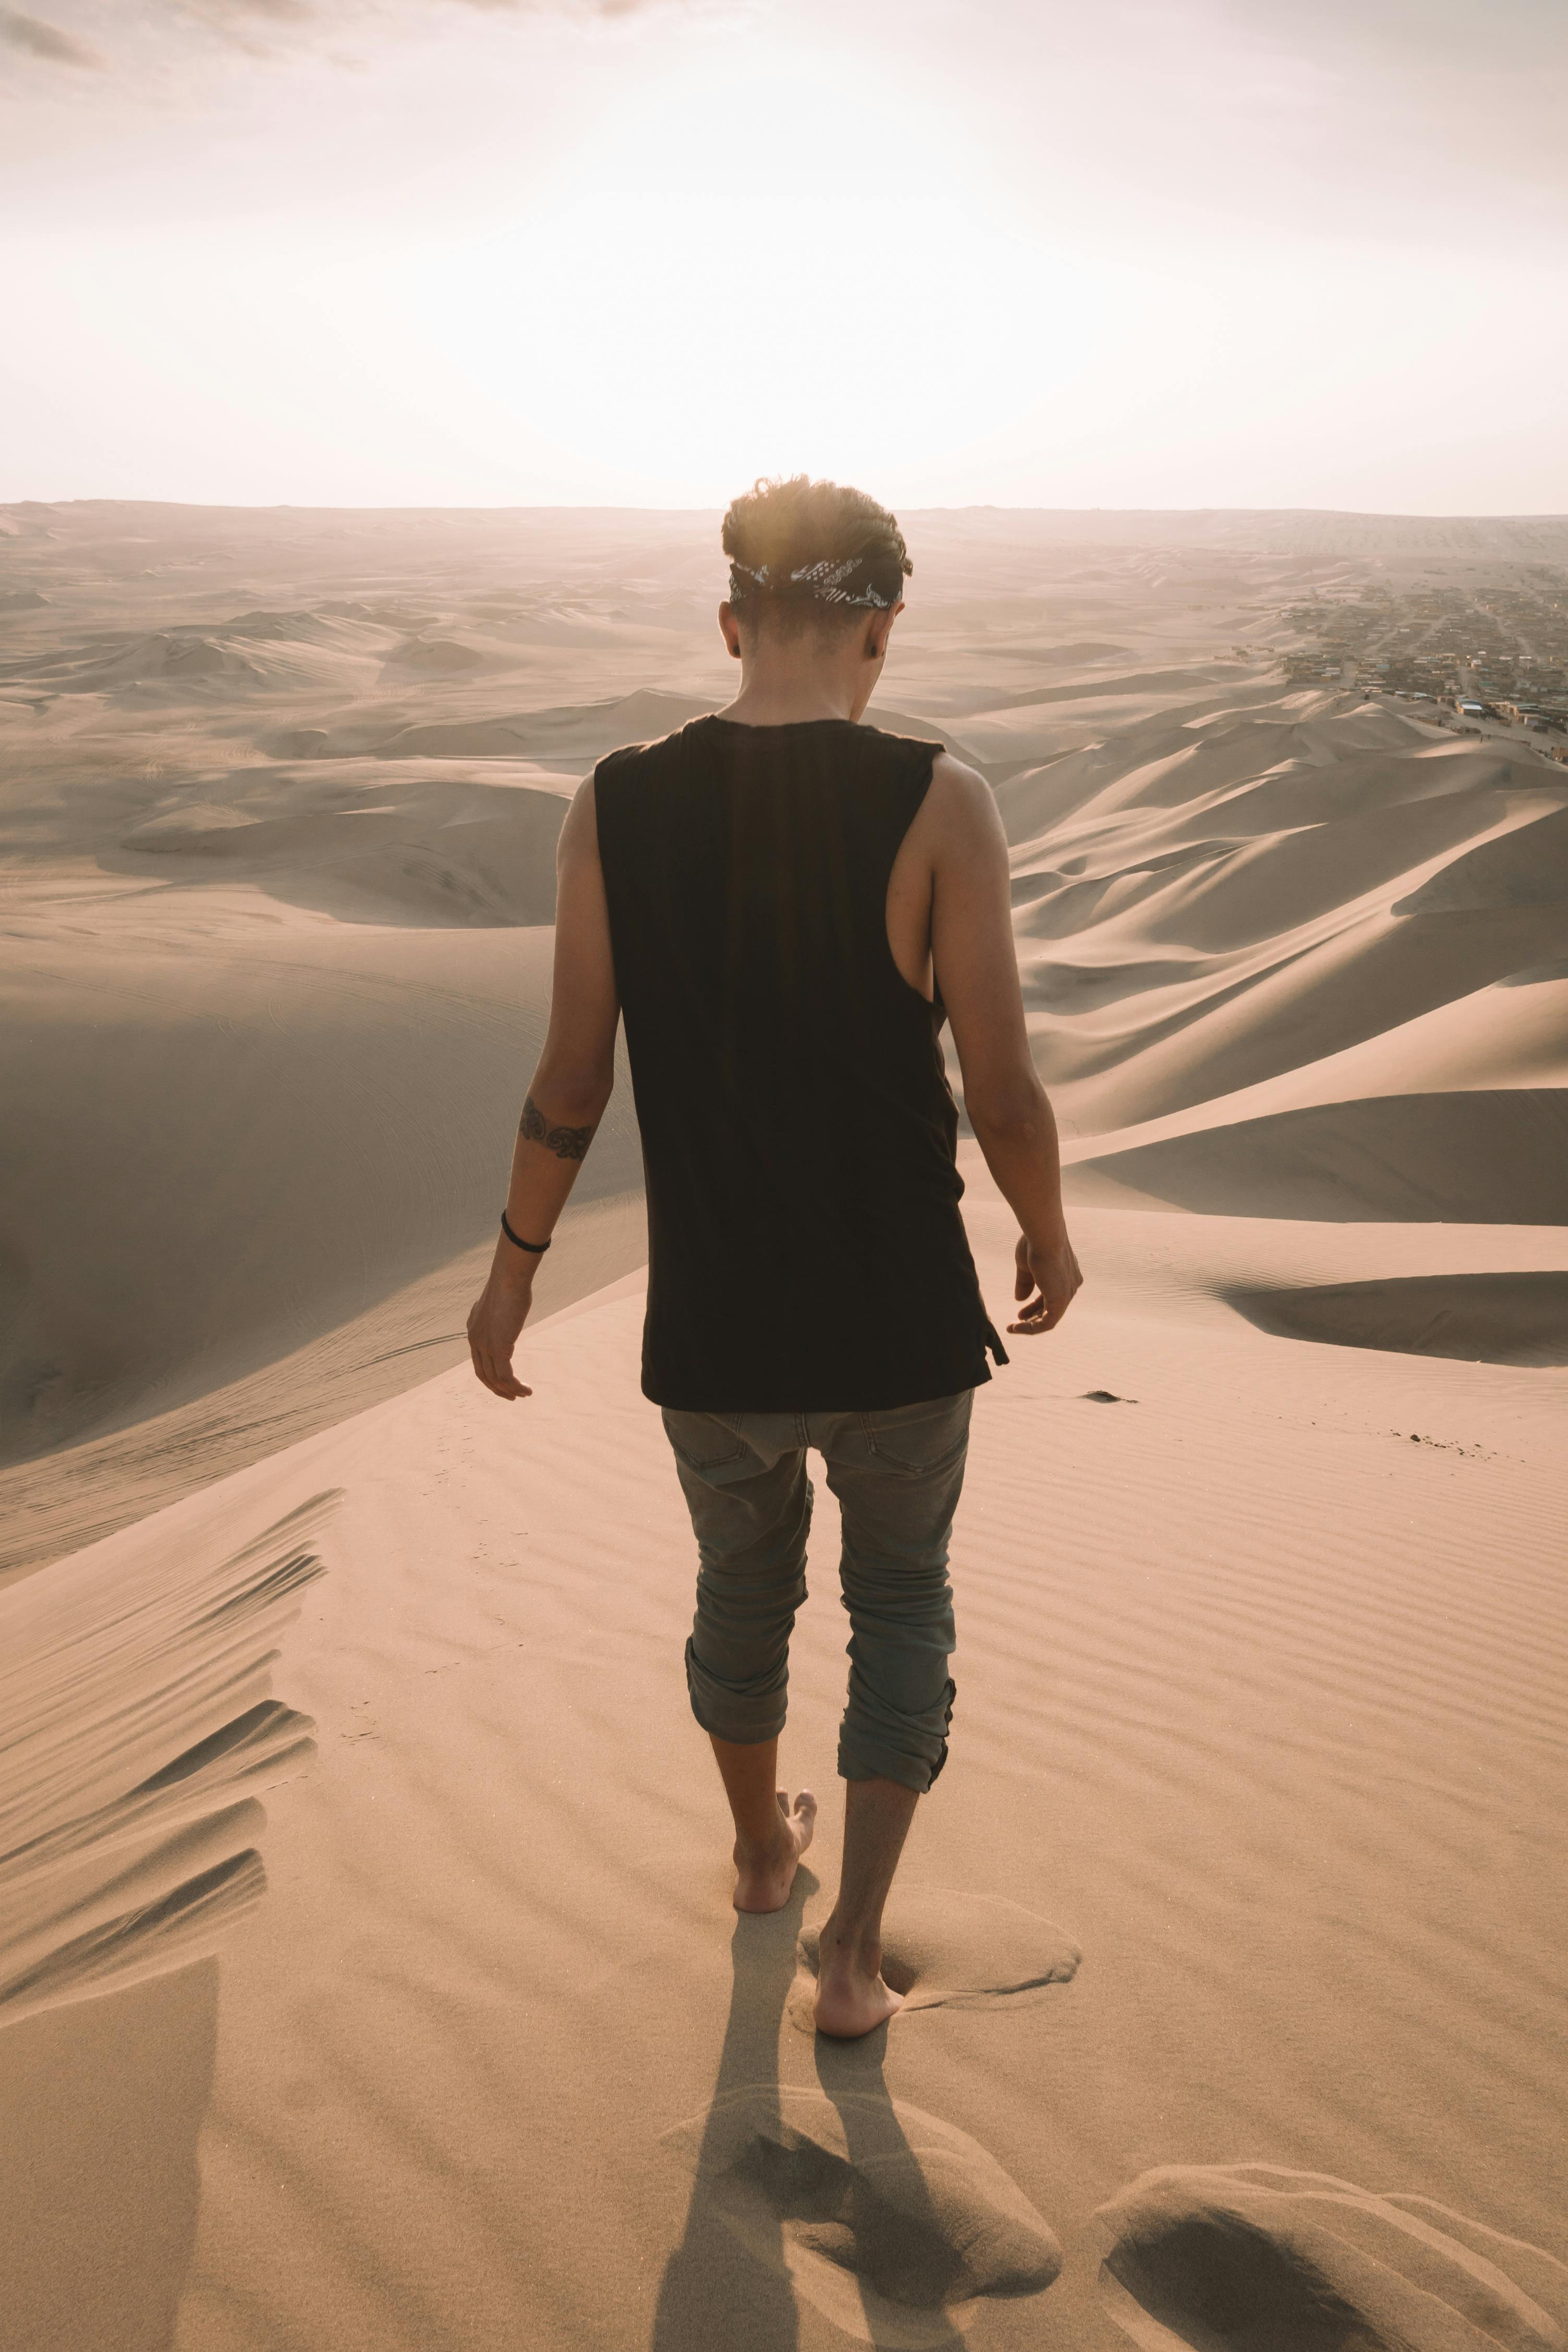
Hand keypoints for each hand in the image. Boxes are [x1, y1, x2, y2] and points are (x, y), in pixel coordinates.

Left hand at [467, 1264, 534, 1399]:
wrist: (508, 1278)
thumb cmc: (510, 1283)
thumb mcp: (502, 1301)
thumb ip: (502, 1312)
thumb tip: (510, 1309)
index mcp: (474, 1329)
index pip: (478, 1359)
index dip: (490, 1374)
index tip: (503, 1382)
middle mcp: (475, 1339)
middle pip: (483, 1373)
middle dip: (497, 1388)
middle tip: (511, 1397)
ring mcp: (485, 1345)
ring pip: (495, 1378)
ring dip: (510, 1390)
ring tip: (524, 1395)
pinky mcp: (498, 1348)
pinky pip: (506, 1377)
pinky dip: (516, 1387)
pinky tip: (526, 1390)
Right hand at [1008, 1228, 1081, 1334]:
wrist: (1044, 1237)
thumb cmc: (1035, 1244)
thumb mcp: (1026, 1266)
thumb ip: (1025, 1283)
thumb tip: (1019, 1299)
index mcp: (1066, 1275)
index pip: (1051, 1295)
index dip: (1035, 1305)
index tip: (1020, 1310)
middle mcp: (1071, 1285)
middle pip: (1051, 1307)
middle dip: (1033, 1316)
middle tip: (1016, 1321)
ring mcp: (1068, 1293)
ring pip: (1050, 1318)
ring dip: (1030, 1325)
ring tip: (1013, 1328)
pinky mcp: (1061, 1301)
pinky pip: (1048, 1322)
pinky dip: (1032, 1327)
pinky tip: (1017, 1327)